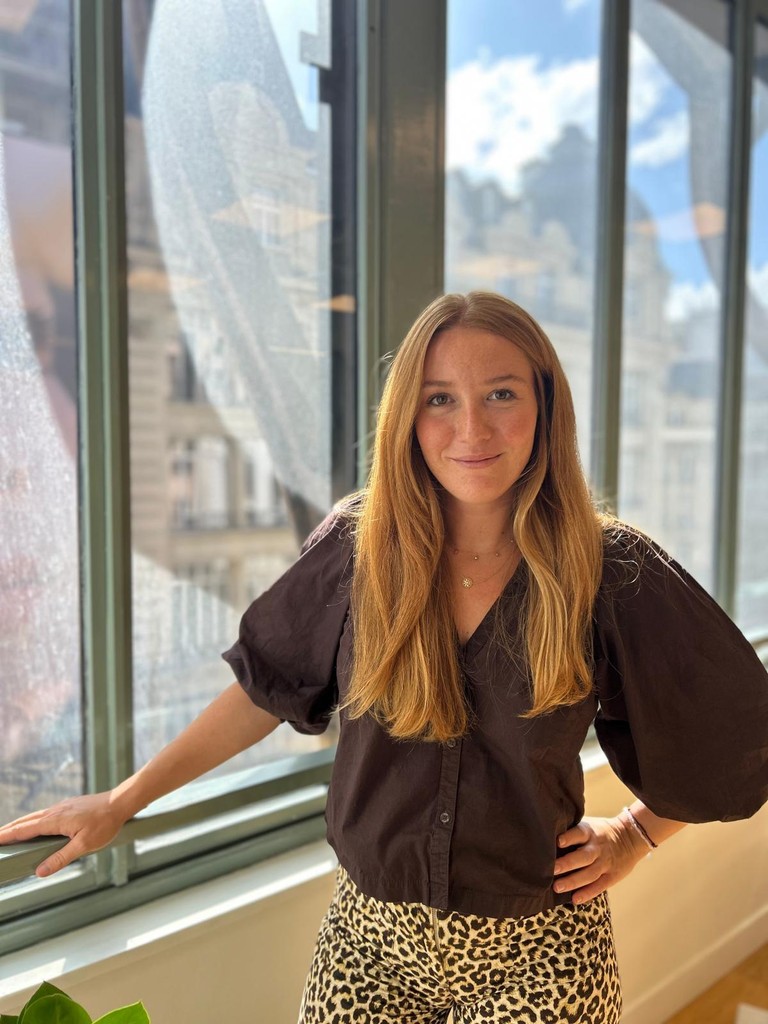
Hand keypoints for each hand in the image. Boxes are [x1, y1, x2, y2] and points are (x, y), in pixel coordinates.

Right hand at [0, 792, 127, 877]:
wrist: (120, 802)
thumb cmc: (105, 823)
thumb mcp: (84, 845)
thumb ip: (61, 858)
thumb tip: (40, 871)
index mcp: (55, 820)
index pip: (25, 829)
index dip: (8, 835)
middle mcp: (55, 810)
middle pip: (26, 821)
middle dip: (9, 829)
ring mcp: (62, 806)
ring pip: (35, 816)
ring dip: (21, 824)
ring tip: (10, 832)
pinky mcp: (69, 806)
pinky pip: (45, 814)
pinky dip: (34, 820)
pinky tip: (36, 825)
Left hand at [552, 814, 647, 903]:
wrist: (630, 837)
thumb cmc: (600, 831)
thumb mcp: (589, 824)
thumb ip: (572, 831)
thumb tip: (546, 835)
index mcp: (590, 832)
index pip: (579, 833)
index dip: (569, 837)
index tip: (558, 842)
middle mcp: (597, 848)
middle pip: (583, 857)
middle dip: (568, 863)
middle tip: (552, 869)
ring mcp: (605, 863)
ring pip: (589, 874)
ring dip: (573, 881)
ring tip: (557, 887)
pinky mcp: (612, 876)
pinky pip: (599, 886)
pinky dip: (587, 893)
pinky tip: (575, 899)